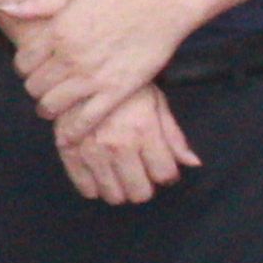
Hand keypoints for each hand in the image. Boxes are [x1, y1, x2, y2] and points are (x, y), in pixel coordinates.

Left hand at [0, 0, 190, 146]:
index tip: (32, 69)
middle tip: (43, 88)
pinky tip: (68, 136)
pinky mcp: (115, 92)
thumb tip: (3, 7)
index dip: (24, 68)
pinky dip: (73, 131)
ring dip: (47, 109)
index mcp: (57, 33)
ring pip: (53, 104)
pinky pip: (86, 119)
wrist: (158, 6)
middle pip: (35, 86)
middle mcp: (70, 57)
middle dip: (35, 88)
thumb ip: (36, 4)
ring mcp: (91, 77)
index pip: (23, 62)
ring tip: (50, 107)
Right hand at [56, 86, 199, 205]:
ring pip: (113, 195)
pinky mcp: (68, 150)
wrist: (83, 67)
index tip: (162, 167)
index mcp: (143, 131)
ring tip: (120, 173)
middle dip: (145, 185)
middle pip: (139, 193)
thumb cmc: (125, 86)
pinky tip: (100, 176)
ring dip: (121, 189)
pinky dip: (95, 188)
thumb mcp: (157, 104)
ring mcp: (90, 150)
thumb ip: (174, 137)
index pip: (165, 175)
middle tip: (141, 172)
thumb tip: (194, 163)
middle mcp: (117, 145)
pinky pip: (84, 187)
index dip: (167, 174)